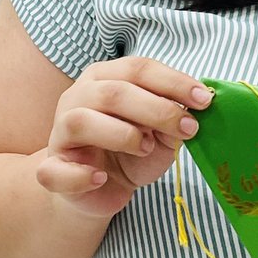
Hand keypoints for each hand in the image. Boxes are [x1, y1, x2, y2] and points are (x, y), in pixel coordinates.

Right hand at [36, 58, 211, 222]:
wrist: (101, 189)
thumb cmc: (132, 152)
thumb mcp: (160, 133)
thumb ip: (172, 117)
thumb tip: (195, 107)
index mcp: (104, 78)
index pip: (138, 68)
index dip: (174, 82)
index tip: (205, 100)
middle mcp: (78, 97)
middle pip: (115, 92)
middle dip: (158, 109)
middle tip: (188, 128)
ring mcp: (60, 132)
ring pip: (83, 121)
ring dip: (123, 135)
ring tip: (146, 148)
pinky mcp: (52, 169)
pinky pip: (56, 170)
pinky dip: (82, 175)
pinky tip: (101, 178)